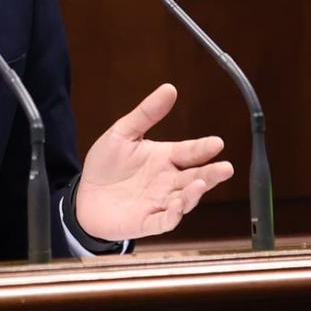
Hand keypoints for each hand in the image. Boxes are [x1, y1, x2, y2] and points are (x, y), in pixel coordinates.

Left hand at [75, 84, 233, 240]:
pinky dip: (173, 215)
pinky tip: (177, 206)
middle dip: (212, 173)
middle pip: (195, 177)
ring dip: (194, 193)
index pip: (189, 152)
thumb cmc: (106, 166)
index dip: (203, 148)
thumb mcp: (123, 133)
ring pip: (185, 199)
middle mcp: (167, 181)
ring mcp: (160, 202)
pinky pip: (165, 221)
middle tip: (226, 168)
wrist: (85, 196)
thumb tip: (169, 88)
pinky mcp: (148, 221)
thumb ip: (146, 113)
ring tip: (201, 183)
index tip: (216, 143)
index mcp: (165, 158)